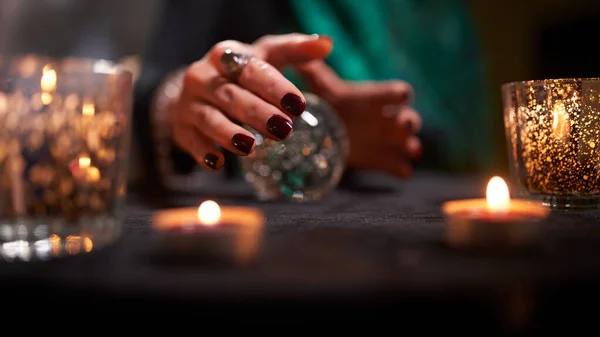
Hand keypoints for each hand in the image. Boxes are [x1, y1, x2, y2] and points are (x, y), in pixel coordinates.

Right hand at [168, 34, 332, 170]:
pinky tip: (219, 163)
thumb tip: (327, 44)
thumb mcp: (267, 56)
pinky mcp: (182, 128)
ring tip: (250, 147)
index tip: (299, 105)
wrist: (198, 89)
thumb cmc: (241, 72)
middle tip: (284, 130)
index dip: (276, 87)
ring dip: (229, 134)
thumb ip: (296, 50)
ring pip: (210, 118)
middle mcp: (203, 76)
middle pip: (232, 96)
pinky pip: (192, 141)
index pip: (252, 70)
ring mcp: (190, 103)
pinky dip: (204, 152)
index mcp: (226, 55)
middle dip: (258, 113)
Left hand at [297, 61, 421, 177]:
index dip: (399, 94)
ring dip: (411, 145)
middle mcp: (387, 119)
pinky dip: (401, 168)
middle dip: (410, 122)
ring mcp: (386, 141)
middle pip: (411, 119)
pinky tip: (401, 171)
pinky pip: (399, 167)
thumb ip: (314, 69)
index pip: (397, 93)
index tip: (400, 96)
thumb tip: (308, 48)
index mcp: (376, 99)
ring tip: (411, 149)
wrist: (326, 127)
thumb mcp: (320, 85)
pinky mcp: (381, 160)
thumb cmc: (328, 100)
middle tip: (404, 124)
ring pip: (409, 142)